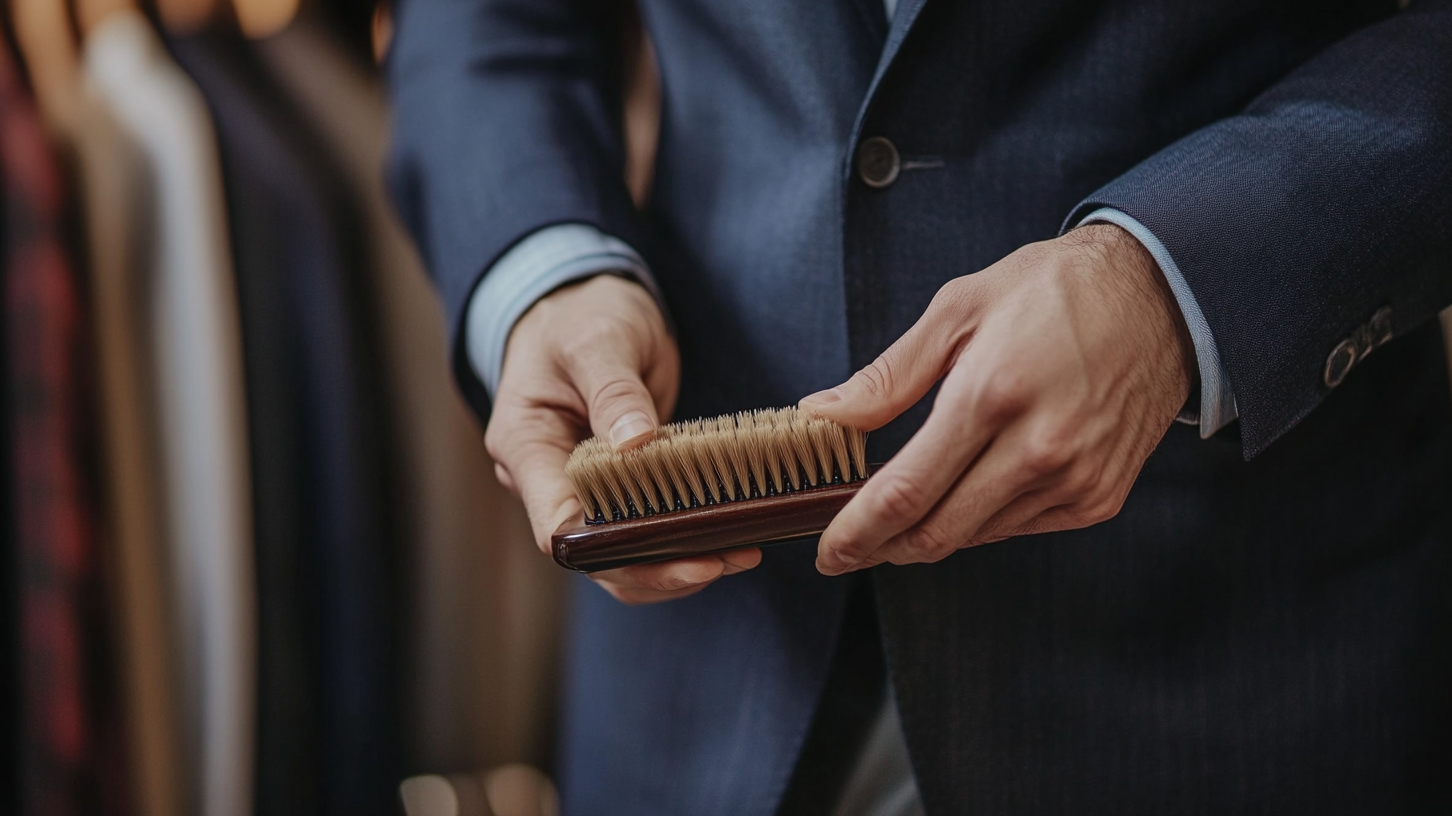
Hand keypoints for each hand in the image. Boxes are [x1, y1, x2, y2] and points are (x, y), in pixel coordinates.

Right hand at [485, 274, 762, 603]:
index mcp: (526, 447)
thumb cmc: (580, 316)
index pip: (556, 524)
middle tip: (720, 559)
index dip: (607, 548)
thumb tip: (636, 442)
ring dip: (675, 564)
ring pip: (621, 558)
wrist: (583, 306)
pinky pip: (642, 532)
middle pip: (594, 556)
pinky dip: (681, 541)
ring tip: (738, 553)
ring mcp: (582, 490)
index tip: (666, 545)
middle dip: (655, 567)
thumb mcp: (598, 341)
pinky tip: (727, 539)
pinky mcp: (617, 489)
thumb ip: (614, 392)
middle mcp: (547, 481)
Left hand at [799, 224, 1196, 574]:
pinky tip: (968, 489)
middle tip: (849, 544)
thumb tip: (823, 414)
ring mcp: (1074, 479)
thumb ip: (887, 376)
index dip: (857, 531)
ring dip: (928, 532)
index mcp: (991, 394)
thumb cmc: (1051, 292)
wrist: (1160, 298)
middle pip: (936, 531)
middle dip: (882, 547)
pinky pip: (1018, 527)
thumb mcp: (957, 309)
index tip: (828, 551)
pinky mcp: (1099, 497)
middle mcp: (1038, 448)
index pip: (905, 491)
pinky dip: (979, 519)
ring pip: (975, 536)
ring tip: (903, 508)